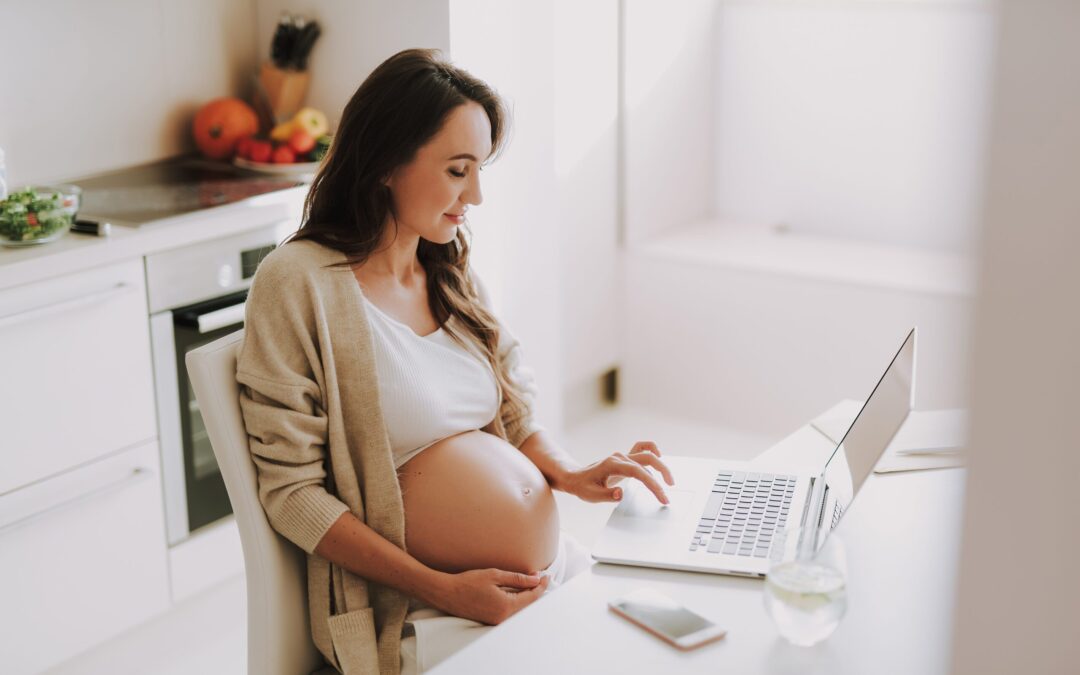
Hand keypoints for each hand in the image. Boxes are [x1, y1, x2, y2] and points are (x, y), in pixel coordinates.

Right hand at [433, 568, 550, 624]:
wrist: (446, 593)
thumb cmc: (468, 582)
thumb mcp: (495, 575)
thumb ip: (518, 579)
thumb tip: (536, 579)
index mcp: (506, 606)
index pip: (532, 597)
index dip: (541, 585)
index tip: (546, 575)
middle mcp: (503, 617)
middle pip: (527, 604)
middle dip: (535, 590)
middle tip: (540, 577)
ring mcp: (496, 620)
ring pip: (519, 608)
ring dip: (526, 596)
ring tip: (529, 581)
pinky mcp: (491, 619)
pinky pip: (509, 611)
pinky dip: (516, 600)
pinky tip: (516, 590)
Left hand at [558, 441, 674, 504]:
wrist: (575, 477)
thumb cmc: (583, 487)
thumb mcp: (591, 495)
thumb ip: (607, 495)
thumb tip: (621, 493)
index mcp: (612, 465)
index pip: (638, 472)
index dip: (652, 484)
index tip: (661, 496)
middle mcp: (620, 457)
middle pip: (648, 459)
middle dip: (662, 473)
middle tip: (668, 492)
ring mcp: (622, 456)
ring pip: (647, 454)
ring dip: (661, 465)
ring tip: (669, 481)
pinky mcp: (624, 458)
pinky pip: (641, 448)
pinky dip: (652, 450)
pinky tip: (659, 456)